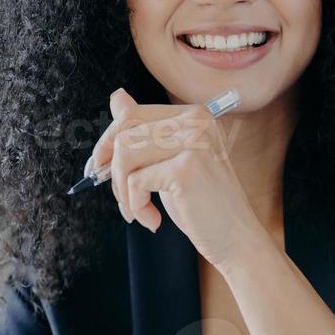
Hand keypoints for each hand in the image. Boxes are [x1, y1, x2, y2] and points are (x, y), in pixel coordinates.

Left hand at [87, 89, 270, 270]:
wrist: (234, 237)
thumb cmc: (200, 203)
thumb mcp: (168, 161)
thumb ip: (145, 131)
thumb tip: (116, 97)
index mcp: (194, 114)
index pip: (132, 115)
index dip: (108, 143)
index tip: (100, 169)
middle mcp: (196, 121)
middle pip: (125, 134)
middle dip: (113, 172)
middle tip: (124, 199)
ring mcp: (193, 142)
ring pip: (125, 156)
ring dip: (124, 192)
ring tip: (139, 211)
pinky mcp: (186, 169)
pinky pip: (136, 182)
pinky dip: (137, 207)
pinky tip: (154, 220)